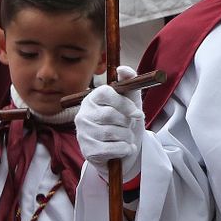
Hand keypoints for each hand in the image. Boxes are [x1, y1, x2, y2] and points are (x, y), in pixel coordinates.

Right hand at [76, 66, 144, 181]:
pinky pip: (113, 148)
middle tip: (129, 126)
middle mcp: (83, 114)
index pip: (107, 92)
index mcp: (92, 98)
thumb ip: (129, 82)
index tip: (137, 113)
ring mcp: (83, 133)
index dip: (124, 103)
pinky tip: (125, 148)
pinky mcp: (88, 150)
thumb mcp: (130, 100)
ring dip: (127, 136)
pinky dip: (125, 149)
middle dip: (127, 122)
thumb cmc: (124, 122)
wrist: (122, 151)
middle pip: (111, 114)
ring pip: (113, 132)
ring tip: (126, 137)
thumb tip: (123, 69)